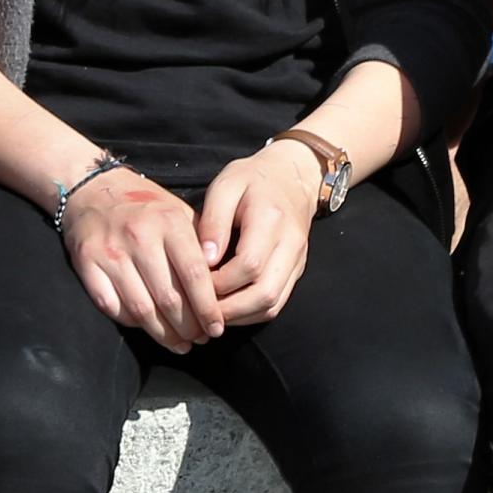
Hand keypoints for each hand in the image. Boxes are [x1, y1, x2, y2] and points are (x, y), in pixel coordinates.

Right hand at [63, 169, 225, 351]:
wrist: (93, 189)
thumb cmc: (145, 206)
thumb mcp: (178, 212)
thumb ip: (201, 244)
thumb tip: (226, 286)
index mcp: (168, 221)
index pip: (195, 275)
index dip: (209, 308)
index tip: (217, 327)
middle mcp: (139, 236)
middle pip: (170, 298)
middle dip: (189, 327)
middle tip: (200, 339)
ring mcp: (110, 251)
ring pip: (142, 310)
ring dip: (164, 334)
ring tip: (180, 344)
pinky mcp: (87, 264)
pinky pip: (112, 307)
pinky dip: (133, 324)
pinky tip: (148, 328)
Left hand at [197, 143, 327, 329]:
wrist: (291, 176)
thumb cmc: (251, 179)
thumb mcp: (225, 186)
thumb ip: (213, 221)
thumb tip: (205, 261)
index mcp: (271, 219)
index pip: (248, 264)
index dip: (220, 282)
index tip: (195, 282)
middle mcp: (290, 244)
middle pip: (264, 294)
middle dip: (229, 309)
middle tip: (200, 309)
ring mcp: (297, 260)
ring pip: (272, 305)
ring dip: (240, 316)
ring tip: (211, 313)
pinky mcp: (296, 271)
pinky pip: (277, 303)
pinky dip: (251, 313)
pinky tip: (229, 308)